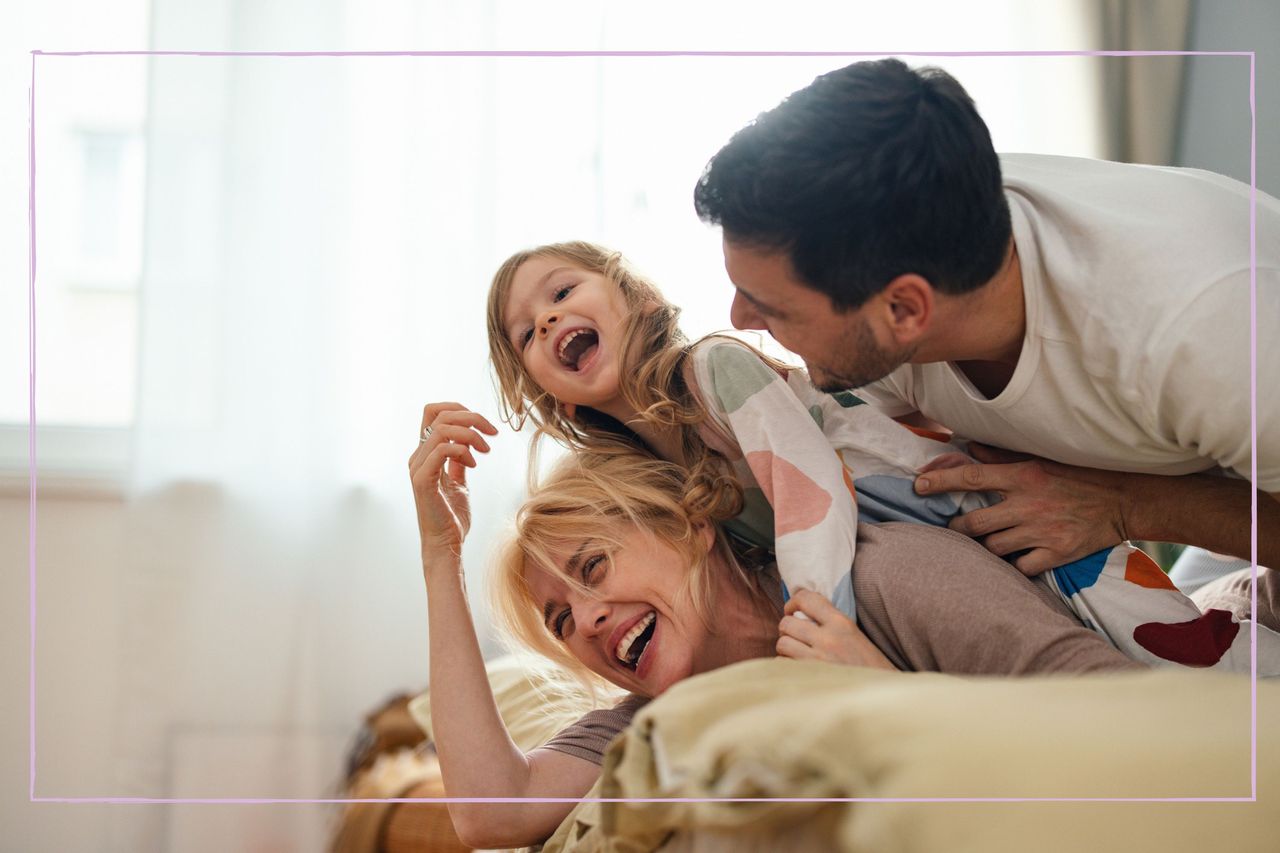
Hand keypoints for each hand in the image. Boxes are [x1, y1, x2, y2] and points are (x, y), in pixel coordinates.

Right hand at [408, 402, 499, 559]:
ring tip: (486, 450)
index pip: (433, 412)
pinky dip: (462, 451)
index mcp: (425, 454)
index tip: (483, 424)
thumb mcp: (459, 482)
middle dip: (471, 418)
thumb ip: (459, 462)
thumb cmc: (452, 517)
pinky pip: (441, 450)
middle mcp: (418, 457)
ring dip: (470, 435)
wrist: (446, 544)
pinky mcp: (422, 480)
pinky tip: (474, 465)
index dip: (458, 408)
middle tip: (492, 433)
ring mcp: (418, 468)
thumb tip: (467, 445)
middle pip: (439, 415)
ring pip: (441, 429)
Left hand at [776, 589, 894, 669]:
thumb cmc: (870, 666)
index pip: (806, 598)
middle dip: (787, 629)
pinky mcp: (811, 679)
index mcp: (842, 623)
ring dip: (787, 648)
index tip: (791, 610)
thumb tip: (798, 614)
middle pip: (786, 623)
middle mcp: (829, 639)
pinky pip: (784, 665)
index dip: (792, 602)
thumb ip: (830, 623)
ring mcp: (819, 660)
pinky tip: (801, 670)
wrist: (885, 695)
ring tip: (798, 653)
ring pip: (782, 643)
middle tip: (796, 637)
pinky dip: (787, 666)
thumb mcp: (855, 635)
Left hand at [913, 442, 1130, 574]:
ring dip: (986, 546)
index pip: (971, 477)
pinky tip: (1016, 558)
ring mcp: (1041, 532)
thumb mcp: (1040, 459)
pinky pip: (1020, 567)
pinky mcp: (1056, 554)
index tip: (917, 485)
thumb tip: (969, 447)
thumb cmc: (1077, 477)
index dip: (940, 481)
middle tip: (957, 527)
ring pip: (992, 548)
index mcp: (1022, 477)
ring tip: (991, 541)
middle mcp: (1027, 505)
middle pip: (973, 523)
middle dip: (958, 527)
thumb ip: (1002, 457)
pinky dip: (1014, 565)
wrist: (1123, 500)